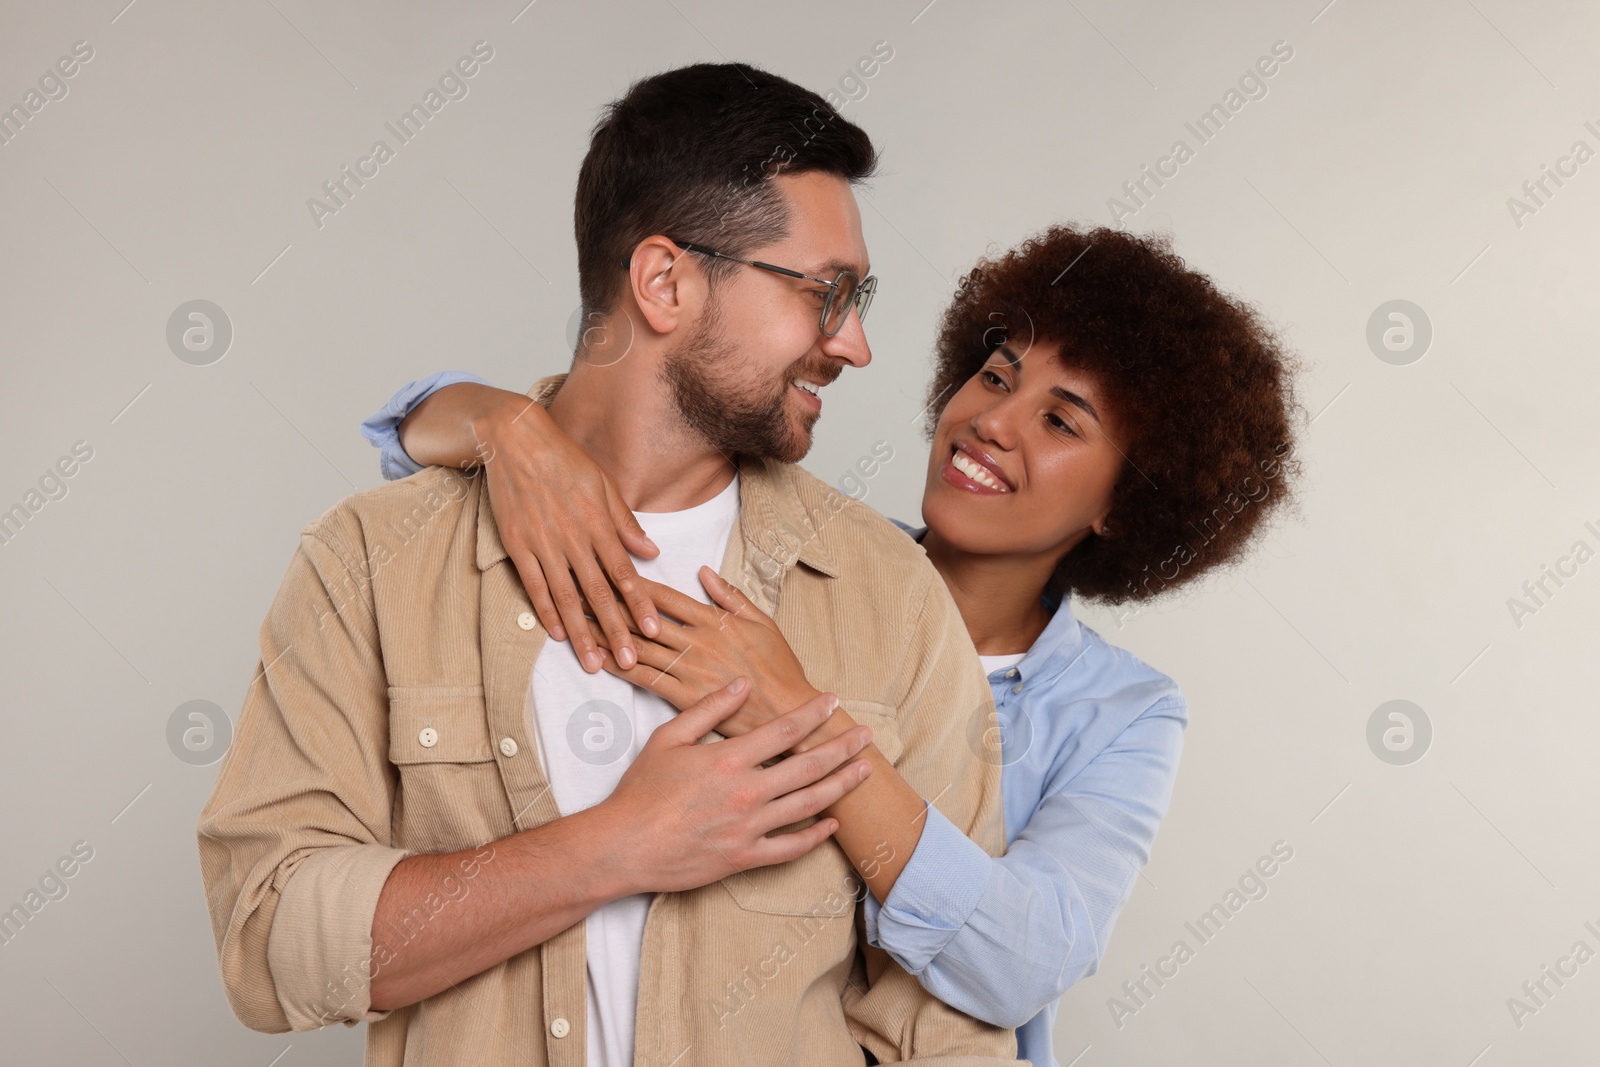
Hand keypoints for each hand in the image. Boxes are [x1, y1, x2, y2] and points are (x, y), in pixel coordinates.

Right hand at [469, 389, 662, 671]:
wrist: (514, 439)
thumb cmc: (564, 459)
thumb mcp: (604, 483)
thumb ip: (626, 522)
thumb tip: (651, 551)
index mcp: (599, 523)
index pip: (624, 572)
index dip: (639, 604)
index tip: (653, 630)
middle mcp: (573, 538)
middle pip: (598, 593)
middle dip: (615, 631)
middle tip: (628, 663)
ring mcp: (544, 543)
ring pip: (567, 597)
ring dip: (582, 633)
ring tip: (594, 663)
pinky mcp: (518, 545)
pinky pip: (534, 585)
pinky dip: (546, 611)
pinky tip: (557, 634)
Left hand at [586, 566, 822, 737]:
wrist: (791, 713)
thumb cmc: (780, 668)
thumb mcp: (763, 623)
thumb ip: (730, 596)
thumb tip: (704, 571)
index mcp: (715, 620)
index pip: (665, 597)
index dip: (632, 584)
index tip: (606, 571)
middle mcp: (697, 642)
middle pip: (643, 619)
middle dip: (607, 603)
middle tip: (576, 590)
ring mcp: (690, 670)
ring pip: (639, 647)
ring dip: (606, 634)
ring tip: (577, 622)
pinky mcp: (686, 697)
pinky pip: (646, 680)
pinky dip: (621, 668)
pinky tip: (599, 660)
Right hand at [596, 678, 872, 894]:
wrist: (624, 846)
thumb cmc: (641, 791)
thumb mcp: (669, 738)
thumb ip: (709, 709)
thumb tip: (742, 685)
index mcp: (730, 759)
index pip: (784, 730)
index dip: (813, 714)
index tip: (833, 701)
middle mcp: (747, 792)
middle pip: (808, 766)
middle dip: (842, 748)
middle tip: (866, 736)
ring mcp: (749, 827)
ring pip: (808, 805)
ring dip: (840, 786)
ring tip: (863, 772)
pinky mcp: (744, 857)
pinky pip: (790, 848)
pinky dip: (815, 836)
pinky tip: (832, 823)